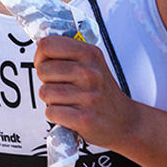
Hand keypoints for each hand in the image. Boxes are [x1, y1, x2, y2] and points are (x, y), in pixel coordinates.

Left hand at [34, 35, 137, 149]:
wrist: (125, 121)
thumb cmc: (102, 92)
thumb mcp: (91, 63)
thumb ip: (68, 53)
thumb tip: (40, 49)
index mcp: (89, 53)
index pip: (47, 45)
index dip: (41, 56)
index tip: (47, 64)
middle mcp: (90, 73)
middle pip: (43, 70)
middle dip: (46, 80)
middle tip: (62, 86)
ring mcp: (88, 96)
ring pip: (45, 92)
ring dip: (51, 100)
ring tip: (68, 100)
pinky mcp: (85, 118)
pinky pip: (51, 112)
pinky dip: (55, 115)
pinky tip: (69, 113)